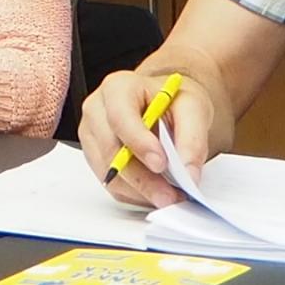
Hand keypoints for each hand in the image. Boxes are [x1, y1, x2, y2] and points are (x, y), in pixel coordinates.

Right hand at [80, 66, 218, 208]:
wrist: (164, 107)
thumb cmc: (172, 101)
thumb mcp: (193, 108)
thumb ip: (193, 139)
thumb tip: (189, 173)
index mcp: (118, 88)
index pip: (120, 117)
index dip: (138, 142)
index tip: (161, 163)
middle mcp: (97, 110)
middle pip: (111, 150)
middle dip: (142, 178)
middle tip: (170, 194)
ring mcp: (92, 137)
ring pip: (110, 173)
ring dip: (140, 191)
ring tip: (169, 195)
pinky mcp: (95, 159)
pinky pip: (112, 185)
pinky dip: (136, 194)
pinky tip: (157, 192)